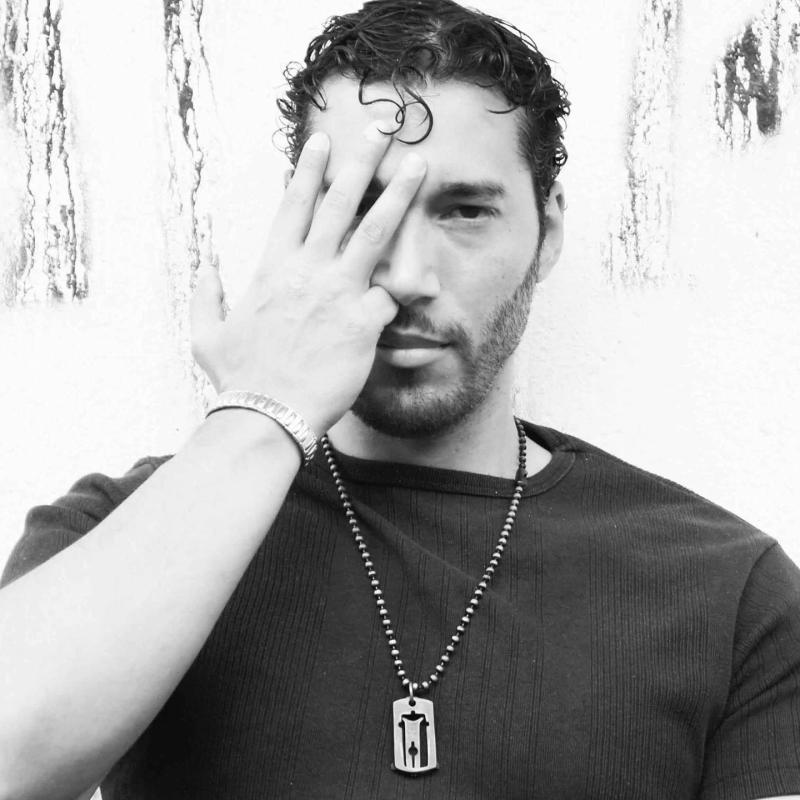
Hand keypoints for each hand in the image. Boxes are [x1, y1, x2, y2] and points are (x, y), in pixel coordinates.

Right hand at [190, 121, 426, 433]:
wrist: (265, 415)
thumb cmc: (238, 379)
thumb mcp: (207, 334)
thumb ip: (207, 297)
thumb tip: (205, 269)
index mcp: (271, 269)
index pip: (293, 207)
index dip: (309, 171)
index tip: (322, 142)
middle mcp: (306, 270)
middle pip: (339, 203)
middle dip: (362, 161)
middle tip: (383, 130)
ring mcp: (336, 292)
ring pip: (374, 231)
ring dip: (399, 193)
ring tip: (420, 165)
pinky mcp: (362, 321)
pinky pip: (392, 296)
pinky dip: (404, 292)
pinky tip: (416, 288)